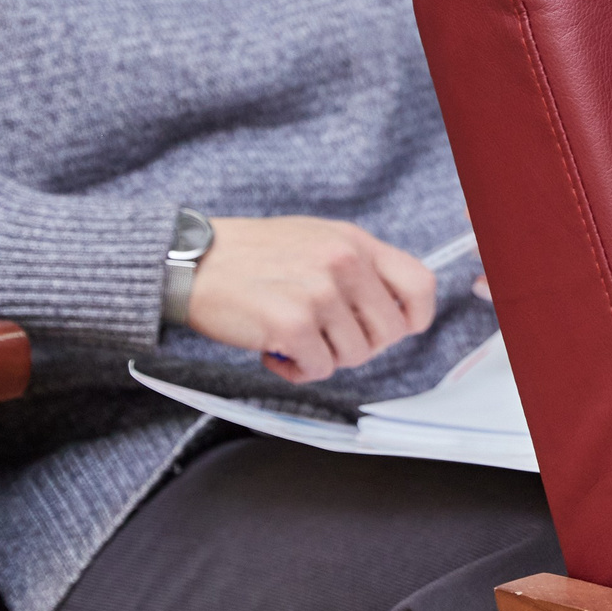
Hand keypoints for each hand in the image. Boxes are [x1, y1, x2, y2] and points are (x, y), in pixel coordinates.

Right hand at [187, 216, 436, 382]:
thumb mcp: (317, 240)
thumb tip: (394, 305)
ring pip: (356, 355)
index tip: (395, 329)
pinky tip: (275, 352)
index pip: (421, 285)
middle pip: (390, 332)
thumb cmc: (252, 255)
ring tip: (295, 339)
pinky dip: (298, 370)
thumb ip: (358, 267)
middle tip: (326, 339)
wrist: (190, 261)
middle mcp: (344, 263)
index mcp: (356, 243)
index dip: (415, 317)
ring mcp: (319, 293)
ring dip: (325, 357)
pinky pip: (320, 369)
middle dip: (361, 345)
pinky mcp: (292, 323)